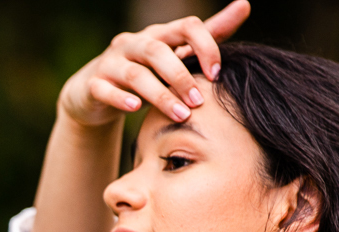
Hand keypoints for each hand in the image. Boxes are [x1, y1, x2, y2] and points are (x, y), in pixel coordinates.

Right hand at [57, 0, 250, 127]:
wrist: (96, 93)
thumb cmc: (146, 73)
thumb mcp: (176, 54)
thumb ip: (208, 35)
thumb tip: (244, 5)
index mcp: (159, 35)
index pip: (186, 27)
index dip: (205, 46)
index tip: (217, 74)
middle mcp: (134, 43)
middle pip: (158, 51)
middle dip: (181, 77)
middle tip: (199, 101)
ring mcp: (111, 63)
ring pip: (135, 74)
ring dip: (159, 95)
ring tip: (180, 115)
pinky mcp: (94, 85)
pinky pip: (105, 89)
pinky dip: (120, 98)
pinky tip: (135, 109)